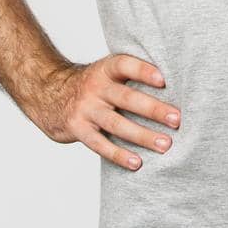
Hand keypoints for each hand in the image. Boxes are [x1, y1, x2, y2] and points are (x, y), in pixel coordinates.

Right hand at [27, 54, 180, 170]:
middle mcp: (95, 88)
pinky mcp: (78, 129)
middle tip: (177, 119)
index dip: (143, 71)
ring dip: (143, 135)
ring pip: (117, 124)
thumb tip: (175, 84)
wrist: (50, 95)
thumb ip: (131, 75)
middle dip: (154, 109)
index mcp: (106, 69)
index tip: (163, 79)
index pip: (125, 65)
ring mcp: (86, 109)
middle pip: (127, 98)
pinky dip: (119, 155)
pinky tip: (137, 162)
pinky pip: (100, 145)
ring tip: (165, 144)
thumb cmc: (93, 85)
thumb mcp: (106, 72)